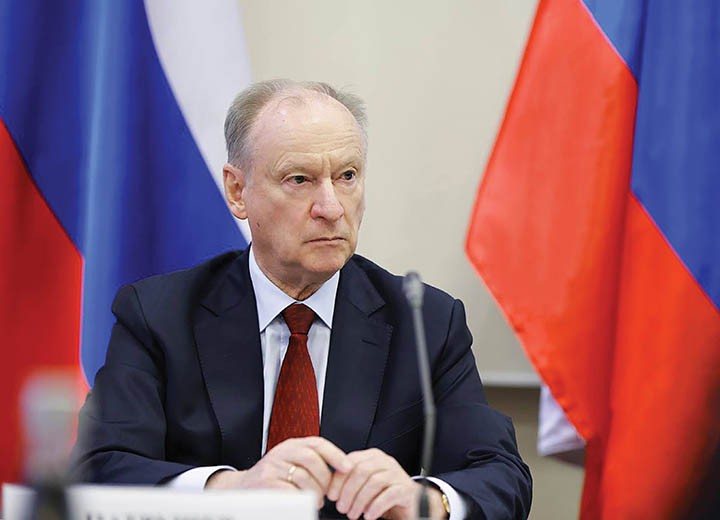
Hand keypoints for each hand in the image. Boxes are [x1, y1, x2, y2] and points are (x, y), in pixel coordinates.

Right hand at [205, 436, 352, 508]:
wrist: (242, 489)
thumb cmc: (274, 479)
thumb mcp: (292, 463)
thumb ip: (313, 463)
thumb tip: (344, 470)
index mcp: (291, 445)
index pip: (317, 443)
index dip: (335, 454)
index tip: (348, 467)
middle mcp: (281, 452)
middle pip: (312, 460)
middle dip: (325, 479)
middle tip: (327, 494)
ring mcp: (272, 466)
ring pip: (303, 476)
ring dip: (314, 492)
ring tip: (316, 501)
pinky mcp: (265, 483)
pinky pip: (290, 491)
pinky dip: (300, 499)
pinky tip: (302, 503)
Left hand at [326, 448, 446, 519]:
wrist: (411, 503)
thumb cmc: (385, 494)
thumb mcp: (365, 485)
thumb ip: (351, 482)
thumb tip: (330, 490)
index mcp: (372, 457)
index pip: (351, 461)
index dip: (339, 479)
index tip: (331, 495)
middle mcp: (385, 462)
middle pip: (362, 471)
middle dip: (348, 491)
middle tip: (342, 508)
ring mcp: (397, 474)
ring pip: (374, 482)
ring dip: (360, 501)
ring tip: (353, 514)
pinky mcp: (406, 489)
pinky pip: (389, 495)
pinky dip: (376, 507)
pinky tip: (369, 515)